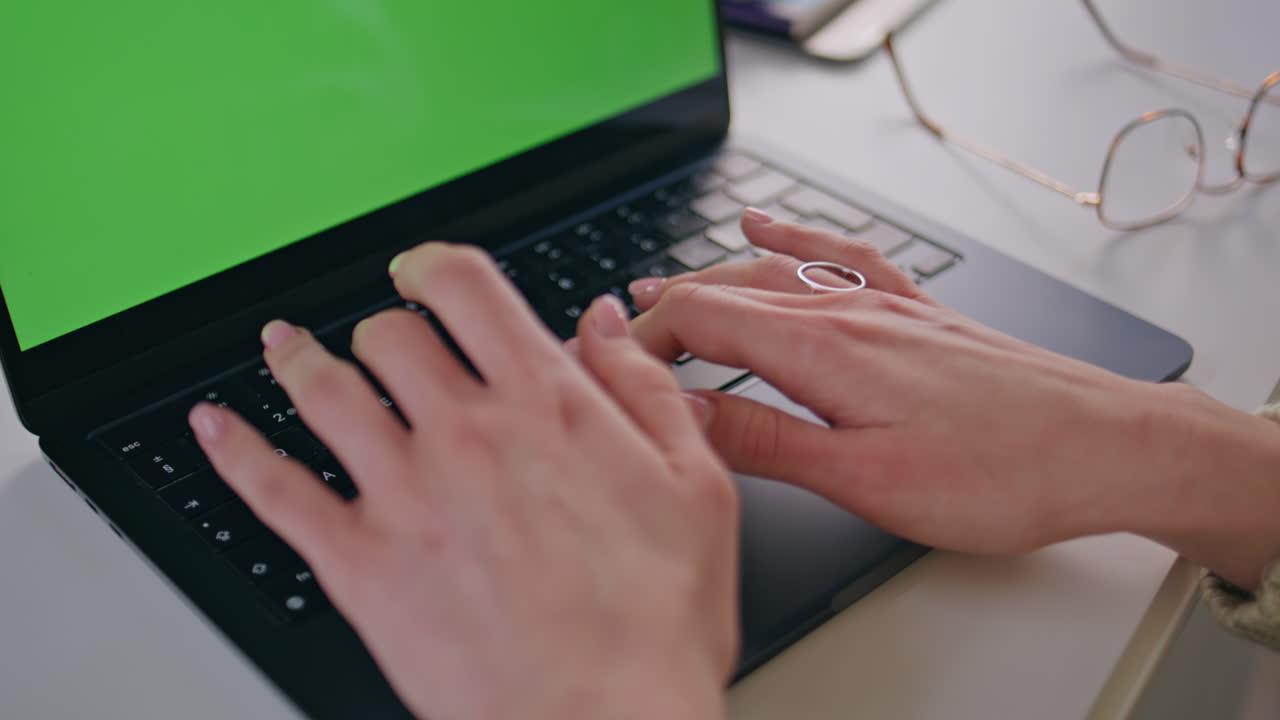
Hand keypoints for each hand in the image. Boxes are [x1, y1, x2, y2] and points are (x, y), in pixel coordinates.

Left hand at [190, 244, 737, 719]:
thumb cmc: (655, 623)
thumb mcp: (695, 487)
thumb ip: (643, 390)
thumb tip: (604, 323)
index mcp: (545, 406)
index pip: (467, 289)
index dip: (433, 264)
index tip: (423, 272)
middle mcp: (465, 435)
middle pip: (389, 333)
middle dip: (388, 325)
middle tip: (387, 339)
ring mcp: (404, 496)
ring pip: (323, 392)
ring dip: (300, 360)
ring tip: (288, 348)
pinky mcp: (358, 564)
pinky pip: (272, 491)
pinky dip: (234, 450)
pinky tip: (215, 427)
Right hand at [625, 212, 1264, 562]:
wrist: (1104, 445)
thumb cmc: (1001, 472)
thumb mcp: (865, 478)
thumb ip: (766, 438)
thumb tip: (685, 413)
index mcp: (824, 349)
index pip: (698, 319)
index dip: (639, 340)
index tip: (607, 370)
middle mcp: (848, 310)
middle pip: (724, 290)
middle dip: (660, 314)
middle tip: (616, 347)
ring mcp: (883, 305)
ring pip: (770, 273)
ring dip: (706, 281)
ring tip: (656, 291)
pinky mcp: (912, 312)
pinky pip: (836, 256)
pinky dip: (790, 238)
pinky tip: (766, 228)